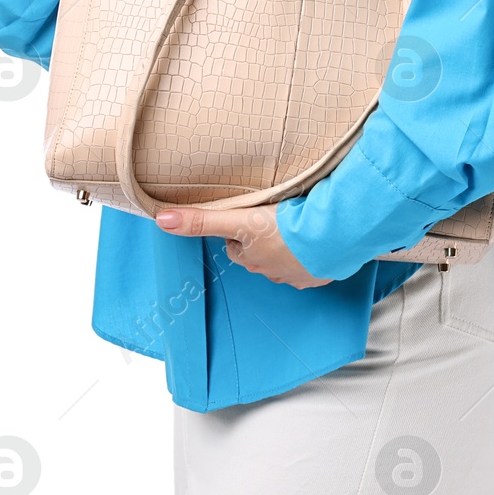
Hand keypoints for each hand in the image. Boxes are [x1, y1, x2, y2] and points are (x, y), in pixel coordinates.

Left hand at [156, 204, 332, 288]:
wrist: (332, 238)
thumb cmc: (286, 229)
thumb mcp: (238, 219)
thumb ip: (201, 219)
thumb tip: (161, 220)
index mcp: (251, 258)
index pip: (235, 246)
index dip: (237, 231)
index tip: (245, 218)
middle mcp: (272, 272)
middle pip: (259, 254)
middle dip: (262, 239)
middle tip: (271, 219)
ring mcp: (299, 275)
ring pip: (286, 260)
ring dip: (288, 246)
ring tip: (296, 226)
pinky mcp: (323, 274)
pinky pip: (313, 265)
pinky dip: (313, 253)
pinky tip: (318, 239)